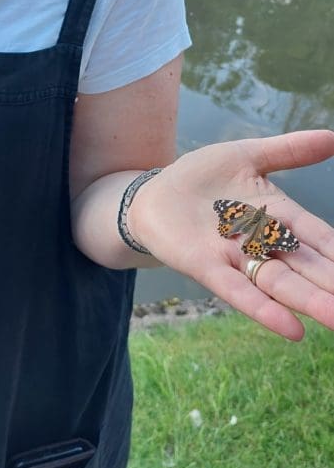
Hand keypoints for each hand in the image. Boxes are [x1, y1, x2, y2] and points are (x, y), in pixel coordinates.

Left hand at [130, 130, 333, 340]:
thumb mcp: (247, 155)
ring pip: (281, 284)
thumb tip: (332, 137)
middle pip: (307, 267)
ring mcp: (236, 258)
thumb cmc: (201, 176)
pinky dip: (264, 310)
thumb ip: (289, 151)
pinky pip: (239, 292)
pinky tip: (292, 330)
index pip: (320, 237)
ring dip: (311, 303)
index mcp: (278, 215)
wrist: (152, 194)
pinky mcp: (207, 267)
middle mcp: (262, 243)